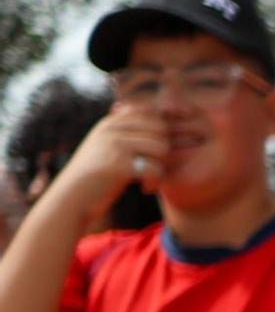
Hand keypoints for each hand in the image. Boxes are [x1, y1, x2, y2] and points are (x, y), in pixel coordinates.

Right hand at [42, 106, 168, 225]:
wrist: (72, 198)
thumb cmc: (94, 175)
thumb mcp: (104, 147)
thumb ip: (122, 132)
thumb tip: (137, 114)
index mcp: (110, 123)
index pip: (151, 115)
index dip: (160, 136)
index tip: (152, 155)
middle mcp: (112, 129)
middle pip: (160, 130)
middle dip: (164, 151)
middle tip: (155, 169)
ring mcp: (115, 145)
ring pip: (161, 148)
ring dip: (162, 167)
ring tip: (150, 181)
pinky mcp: (119, 165)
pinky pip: (154, 168)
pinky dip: (154, 182)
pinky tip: (144, 189)